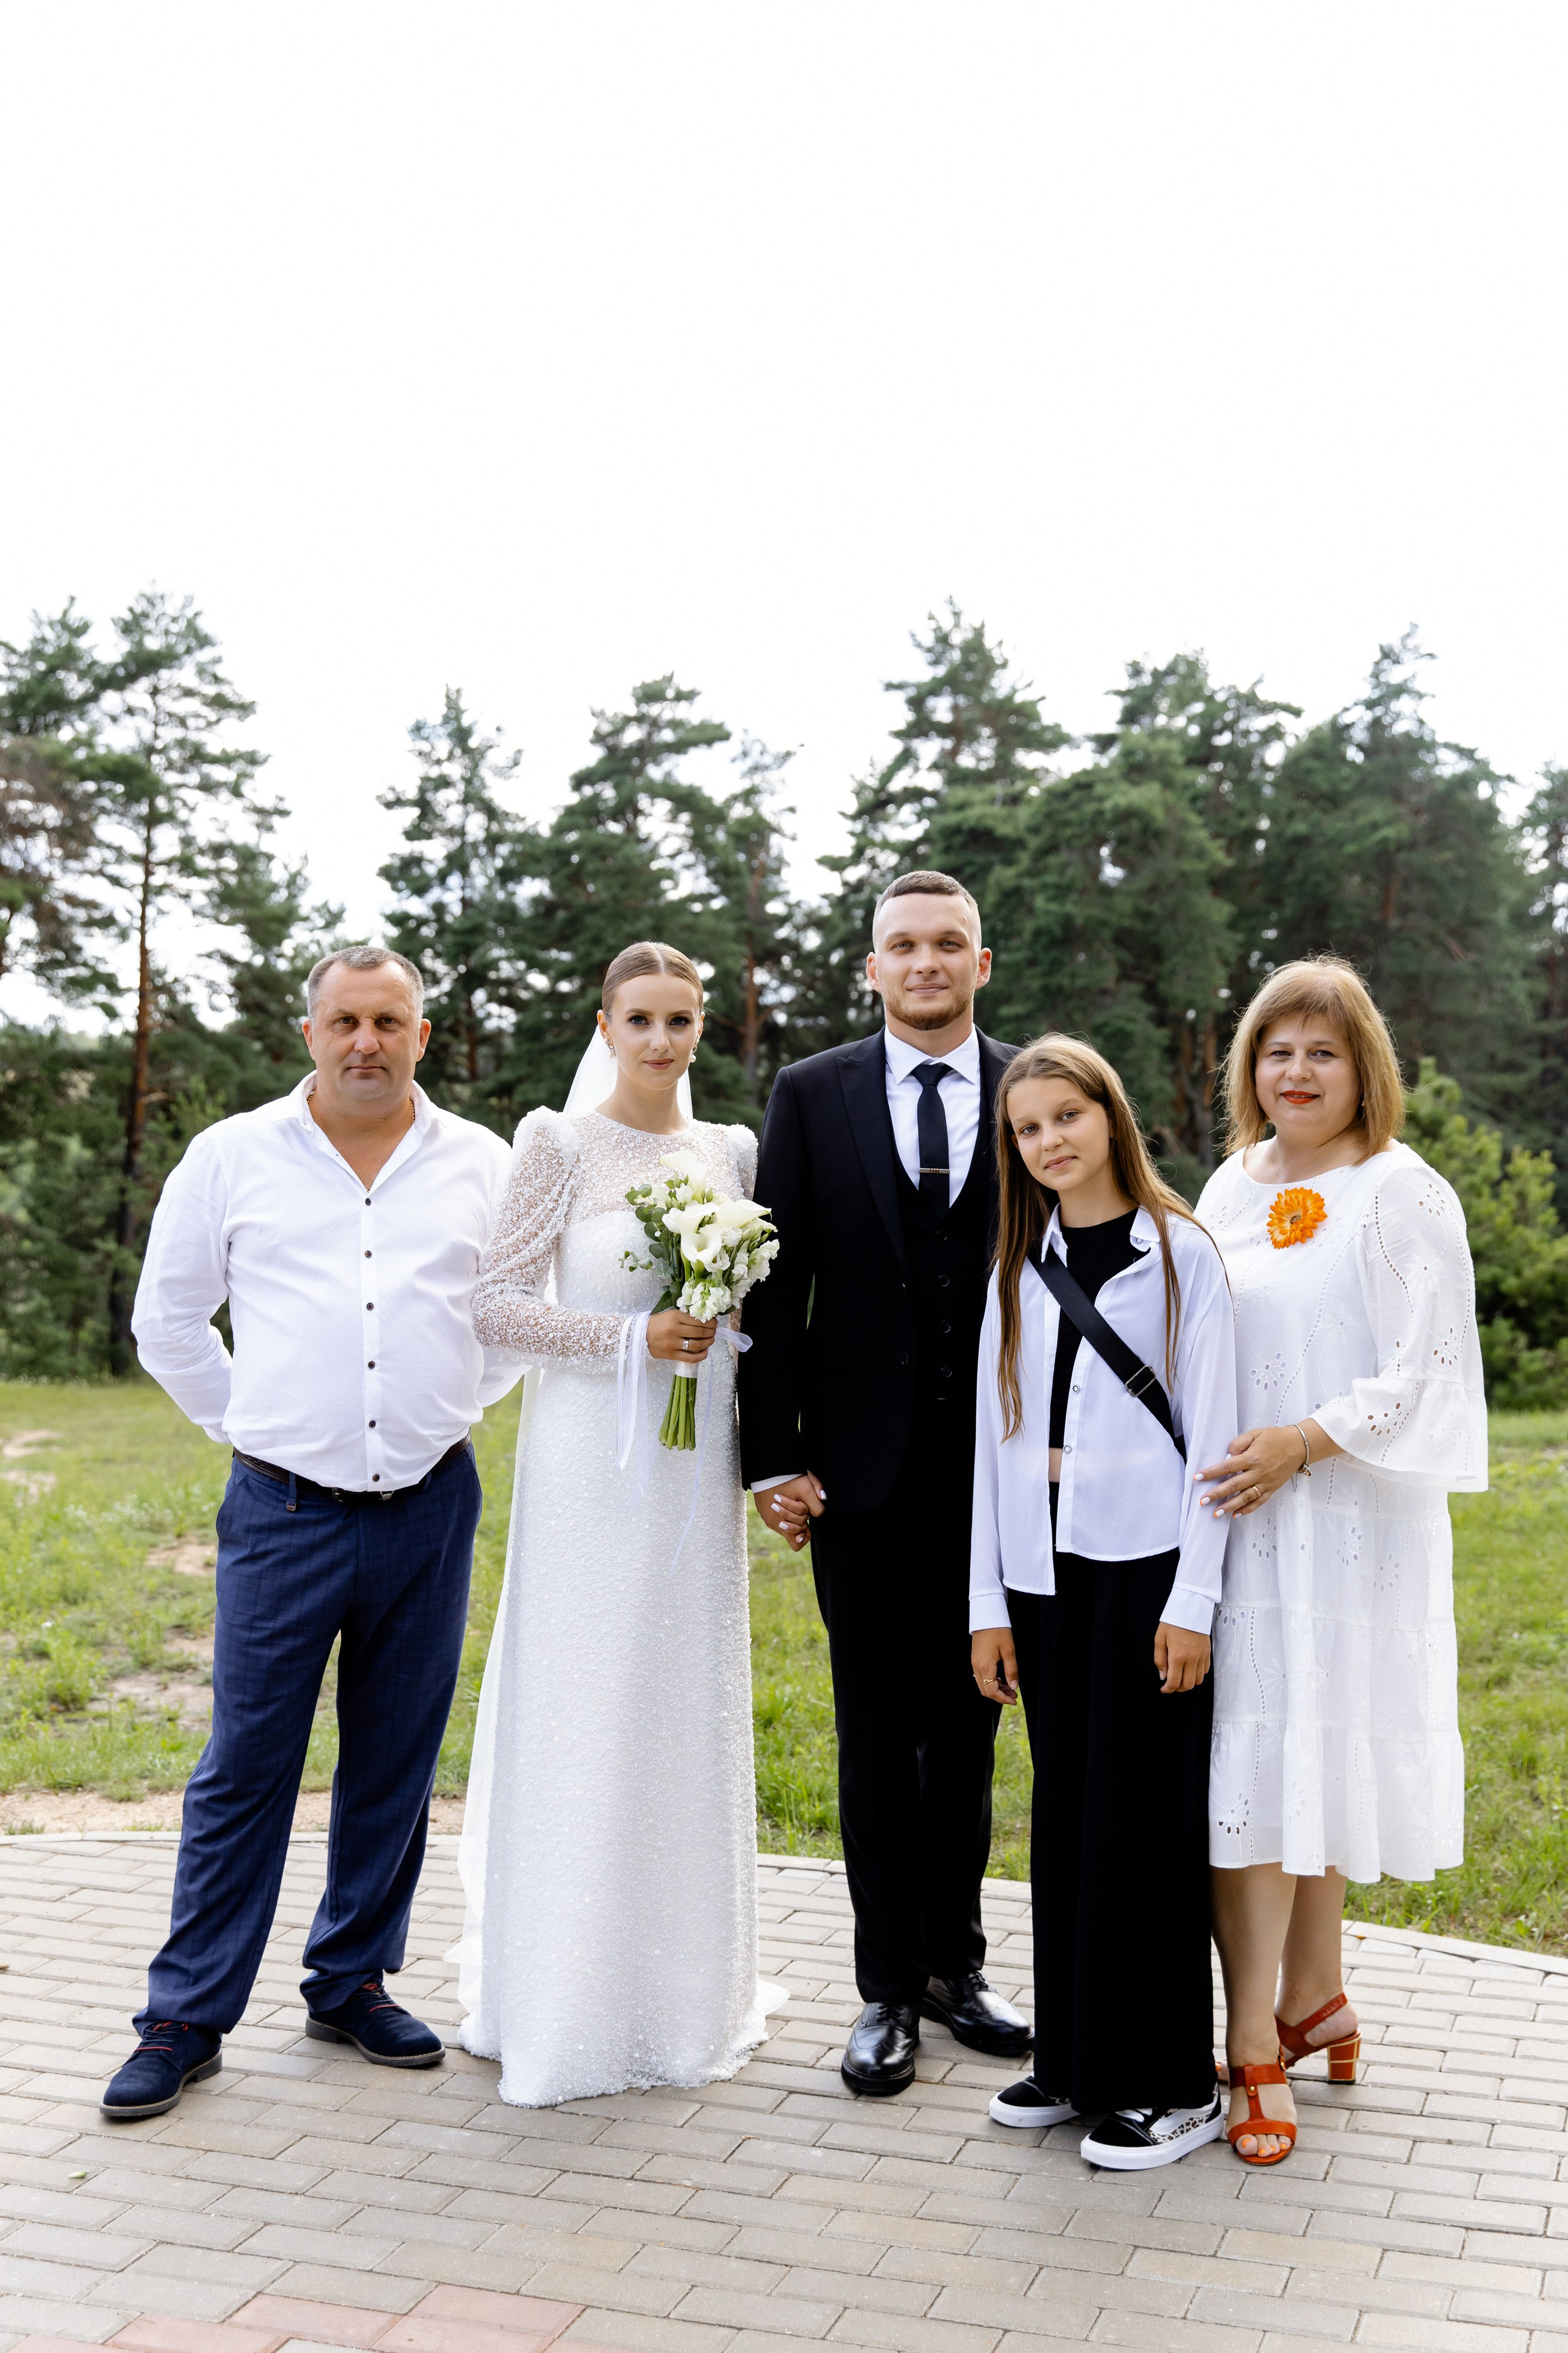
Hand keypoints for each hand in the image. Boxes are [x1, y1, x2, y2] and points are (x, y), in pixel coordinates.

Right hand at [647, 1310, 718, 1362]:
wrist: (641, 1334)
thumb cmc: (657, 1323)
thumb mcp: (671, 1314)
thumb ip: (686, 1316)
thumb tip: (705, 1320)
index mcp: (675, 1317)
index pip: (699, 1320)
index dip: (710, 1322)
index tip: (714, 1323)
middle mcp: (674, 1329)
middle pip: (700, 1332)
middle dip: (711, 1332)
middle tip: (714, 1331)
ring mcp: (672, 1343)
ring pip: (697, 1345)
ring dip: (708, 1343)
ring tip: (710, 1340)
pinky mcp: (671, 1355)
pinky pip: (690, 1358)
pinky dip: (701, 1355)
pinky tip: (704, 1351)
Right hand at [752, 1471, 825, 1552]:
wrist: (766, 1466)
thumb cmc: (787, 1476)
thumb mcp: (806, 1487)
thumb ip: (816, 1503)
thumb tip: (819, 1513)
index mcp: (783, 1522)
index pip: (797, 1543)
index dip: (805, 1533)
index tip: (807, 1522)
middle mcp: (773, 1523)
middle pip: (792, 1533)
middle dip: (800, 1521)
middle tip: (801, 1507)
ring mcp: (766, 1517)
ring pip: (783, 1524)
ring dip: (790, 1516)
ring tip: (792, 1501)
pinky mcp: (761, 1510)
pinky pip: (774, 1517)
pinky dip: (781, 1511)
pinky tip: (783, 1498)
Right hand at [972, 1625, 1018, 1705]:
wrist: (987, 1616)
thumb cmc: (998, 1630)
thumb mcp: (1009, 1651)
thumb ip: (1012, 1670)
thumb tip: (1014, 1686)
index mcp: (985, 1666)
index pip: (991, 1691)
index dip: (1003, 1699)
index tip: (1014, 1700)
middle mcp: (977, 1666)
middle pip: (985, 1691)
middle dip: (1000, 1696)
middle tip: (1013, 1695)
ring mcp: (974, 1663)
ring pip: (983, 1685)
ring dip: (996, 1689)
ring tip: (1010, 1687)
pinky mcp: (975, 1659)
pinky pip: (981, 1677)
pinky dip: (991, 1682)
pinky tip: (1001, 1679)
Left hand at [1154, 1621, 1210, 1692]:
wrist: (1190, 1609)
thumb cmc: (1172, 1622)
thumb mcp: (1159, 1639)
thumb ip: (1159, 1659)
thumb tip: (1163, 1676)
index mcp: (1177, 1656)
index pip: (1174, 1682)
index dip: (1168, 1689)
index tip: (1164, 1689)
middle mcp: (1192, 1658)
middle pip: (1188, 1685)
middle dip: (1178, 1688)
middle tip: (1171, 1684)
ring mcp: (1202, 1656)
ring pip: (1198, 1680)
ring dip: (1189, 1683)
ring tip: (1181, 1677)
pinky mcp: (1208, 1653)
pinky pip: (1205, 1671)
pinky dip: (1197, 1674)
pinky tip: (1189, 1669)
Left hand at [1196, 1418, 1327, 1516]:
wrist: (1298, 1445)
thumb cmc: (1275, 1438)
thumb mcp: (1254, 1434)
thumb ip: (1238, 1444)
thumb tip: (1227, 1456)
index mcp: (1252, 1458)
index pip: (1226, 1467)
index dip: (1211, 1473)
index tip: (1197, 1478)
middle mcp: (1258, 1472)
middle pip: (1234, 1485)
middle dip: (1216, 1494)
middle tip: (1203, 1501)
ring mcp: (1266, 1482)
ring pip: (1245, 1497)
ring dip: (1230, 1506)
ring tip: (1216, 1513)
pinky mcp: (1273, 1489)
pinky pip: (1259, 1502)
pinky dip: (1247, 1509)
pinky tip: (1236, 1514)